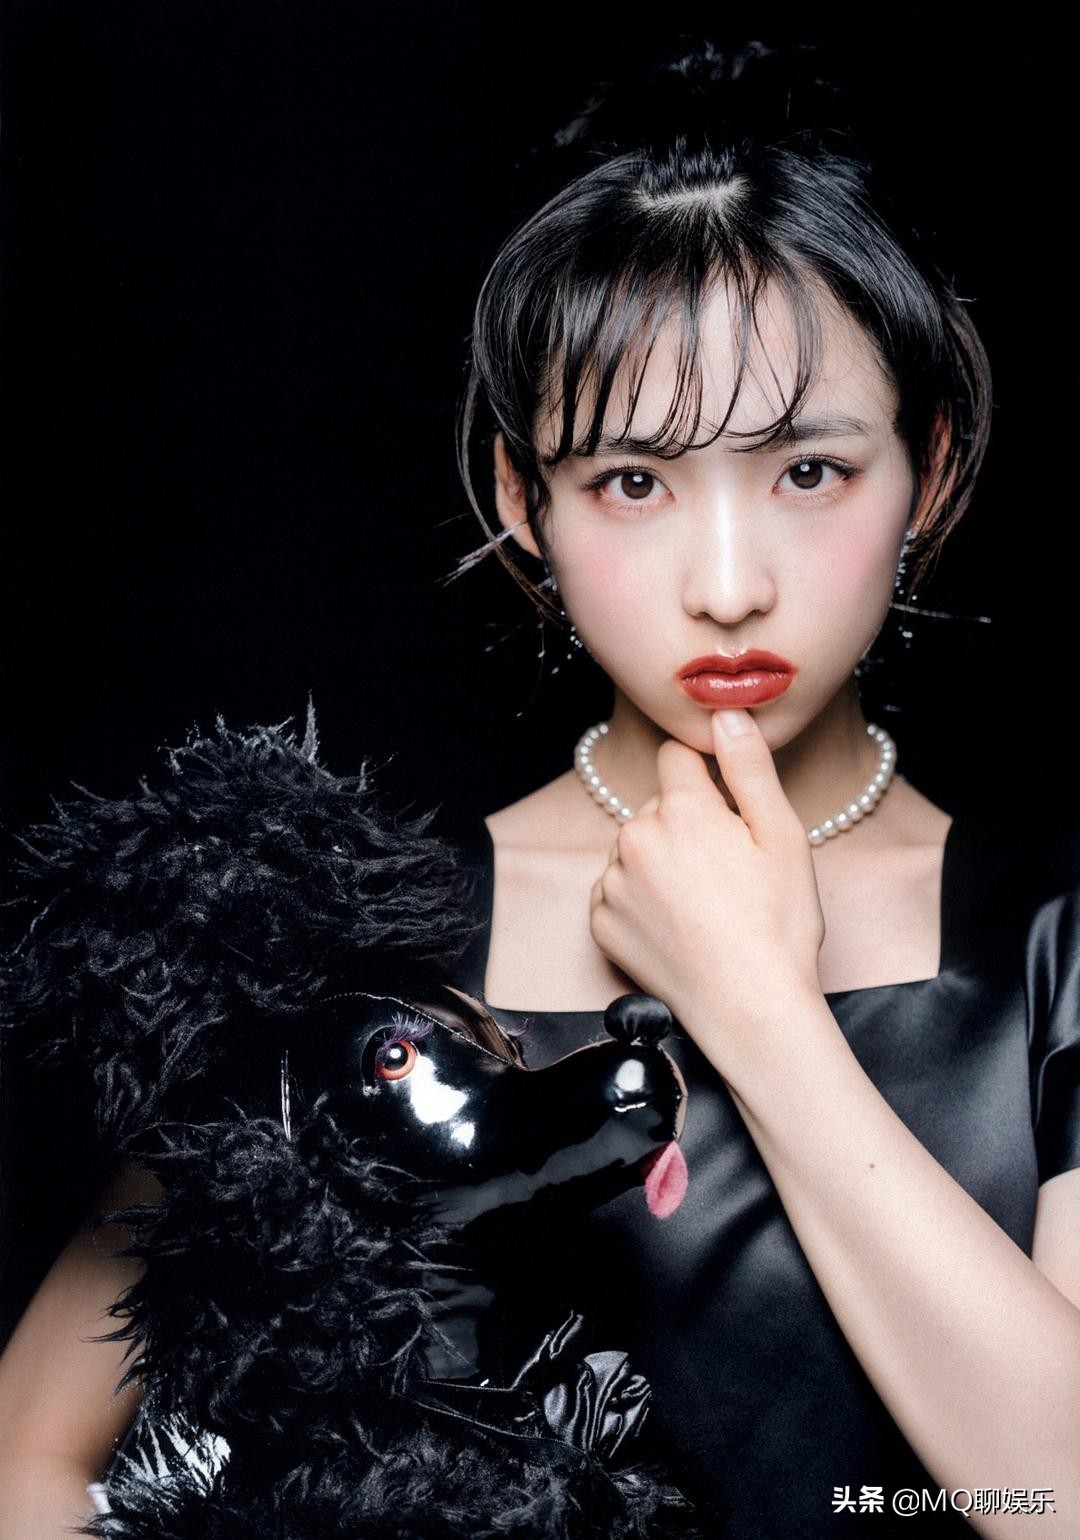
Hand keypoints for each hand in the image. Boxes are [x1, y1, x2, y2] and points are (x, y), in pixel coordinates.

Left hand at [588, 709, 825, 1060]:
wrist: (750, 1009)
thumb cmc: (778, 924)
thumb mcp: (782, 836)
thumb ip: (749, 767)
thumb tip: (725, 713)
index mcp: (680, 810)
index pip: (675, 757)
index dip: (704, 777)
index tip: (727, 810)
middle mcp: (634, 838)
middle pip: (657, 806)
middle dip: (686, 824)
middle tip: (727, 871)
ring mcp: (612, 883)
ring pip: (635, 849)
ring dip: (660, 862)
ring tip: (704, 904)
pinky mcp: (600, 923)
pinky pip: (616, 891)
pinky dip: (640, 900)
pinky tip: (677, 925)